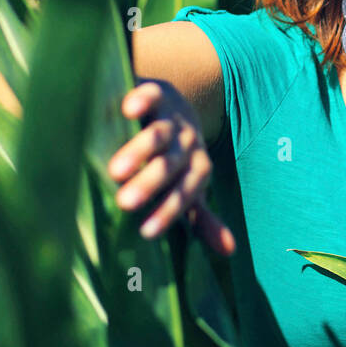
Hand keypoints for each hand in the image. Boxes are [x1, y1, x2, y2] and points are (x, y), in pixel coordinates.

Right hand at [107, 80, 234, 255]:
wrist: (179, 108)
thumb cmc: (179, 159)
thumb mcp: (191, 187)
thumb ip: (203, 218)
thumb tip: (231, 251)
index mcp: (197, 171)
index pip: (184, 194)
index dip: (167, 213)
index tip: (146, 233)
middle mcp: (188, 146)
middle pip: (170, 167)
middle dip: (150, 185)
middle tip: (125, 203)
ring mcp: (173, 120)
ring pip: (159, 135)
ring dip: (141, 151)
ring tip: (115, 170)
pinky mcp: (159, 95)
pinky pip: (152, 97)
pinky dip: (142, 101)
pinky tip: (126, 110)